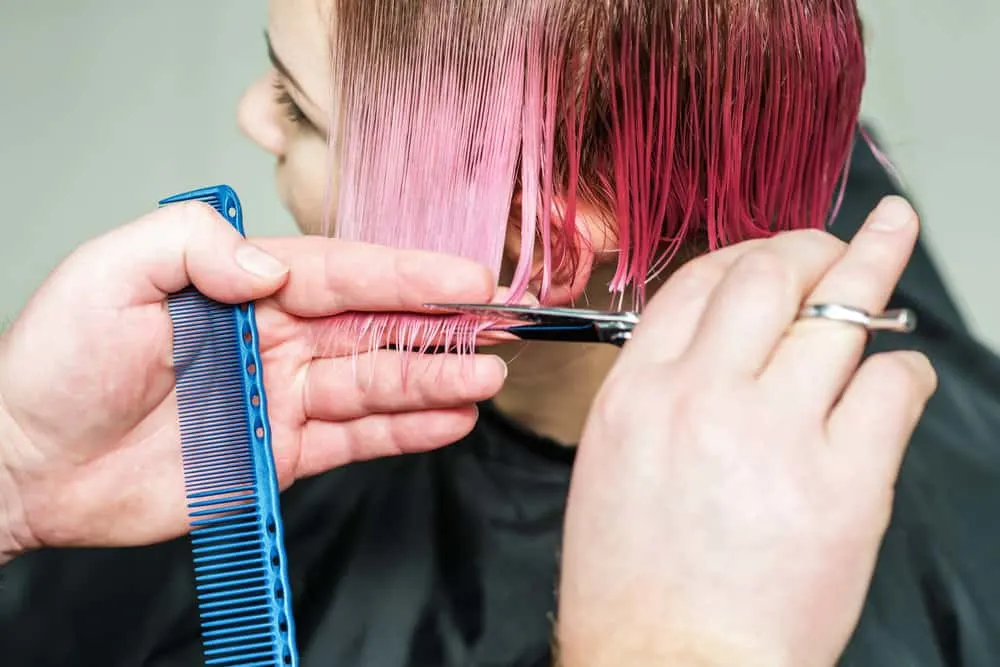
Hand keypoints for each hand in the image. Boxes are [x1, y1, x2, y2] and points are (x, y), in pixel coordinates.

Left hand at [0, 201, 505, 561]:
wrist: (28, 464)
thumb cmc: (56, 364)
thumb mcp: (111, 274)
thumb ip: (196, 247)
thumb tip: (275, 270)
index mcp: (243, 287)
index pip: (342, 273)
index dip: (406, 274)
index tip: (465, 276)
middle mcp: (274, 339)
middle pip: (374, 327)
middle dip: (439, 328)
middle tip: (500, 329)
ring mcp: (282, 399)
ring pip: (374, 384)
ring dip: (433, 381)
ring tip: (485, 380)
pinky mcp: (281, 456)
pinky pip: (354, 439)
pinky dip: (403, 430)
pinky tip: (446, 421)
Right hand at [556, 197, 936, 666]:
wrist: (669, 665)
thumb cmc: (633, 584)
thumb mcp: (611, 465)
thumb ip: (660, 394)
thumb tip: (719, 346)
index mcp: (636, 393)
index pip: (696, 282)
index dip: (744, 254)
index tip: (772, 253)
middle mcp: (701, 397)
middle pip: (767, 274)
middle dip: (811, 246)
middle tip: (837, 243)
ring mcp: (774, 433)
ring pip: (838, 312)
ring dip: (871, 269)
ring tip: (892, 233)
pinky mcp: (843, 480)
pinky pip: (891, 385)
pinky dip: (902, 371)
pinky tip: (897, 379)